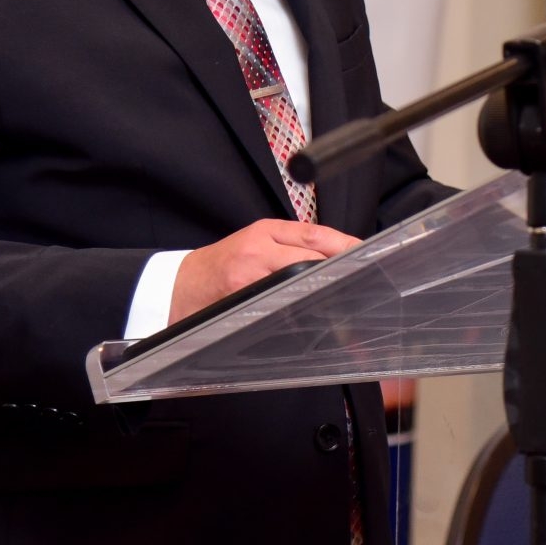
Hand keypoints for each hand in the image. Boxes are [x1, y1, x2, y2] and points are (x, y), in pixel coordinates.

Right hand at [168, 219, 361, 324]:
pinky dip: (299, 307)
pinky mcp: (243, 295)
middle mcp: (260, 247)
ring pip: (299, 276)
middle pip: (311, 255)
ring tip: (345, 298)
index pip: (314, 234)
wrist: (181, 285)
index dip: (343, 244)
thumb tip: (330, 255)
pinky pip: (279, 300)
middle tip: (363, 278)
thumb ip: (289, 244)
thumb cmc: (222, 264)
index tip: (364, 252)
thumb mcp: (254, 241)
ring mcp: (252, 273)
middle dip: (338, 267)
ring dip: (323, 288)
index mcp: (265, 230)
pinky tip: (314, 314)